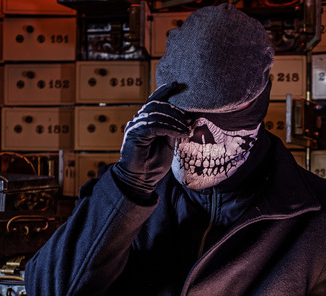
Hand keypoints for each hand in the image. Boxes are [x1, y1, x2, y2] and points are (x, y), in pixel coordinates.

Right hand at [114, 82, 190, 197]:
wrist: (141, 180)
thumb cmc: (153, 164)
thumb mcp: (168, 143)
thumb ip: (174, 129)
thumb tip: (189, 118)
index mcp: (145, 121)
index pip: (154, 101)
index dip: (164, 91)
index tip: (177, 84)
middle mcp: (138, 121)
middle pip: (157, 105)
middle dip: (176, 109)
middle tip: (190, 118)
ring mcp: (135, 127)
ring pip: (156, 114)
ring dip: (176, 120)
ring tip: (188, 129)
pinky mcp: (135, 135)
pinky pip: (155, 126)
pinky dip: (170, 128)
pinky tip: (180, 134)